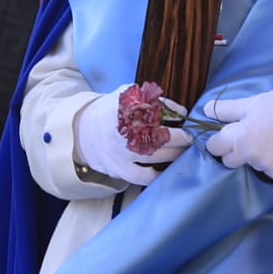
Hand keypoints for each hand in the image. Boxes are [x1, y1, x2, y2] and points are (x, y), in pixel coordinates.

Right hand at [74, 84, 190, 185]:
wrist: (82, 132)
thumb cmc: (110, 113)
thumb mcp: (127, 96)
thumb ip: (151, 99)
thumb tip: (180, 111)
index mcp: (128, 108)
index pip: (160, 108)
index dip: (177, 113)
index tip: (186, 116)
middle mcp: (126, 130)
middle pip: (162, 135)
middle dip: (182, 137)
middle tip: (190, 138)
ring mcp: (122, 152)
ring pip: (157, 155)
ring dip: (175, 154)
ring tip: (182, 151)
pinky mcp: (119, 169)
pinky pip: (143, 176)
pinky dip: (157, 175)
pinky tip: (164, 170)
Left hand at [205, 83, 272, 181]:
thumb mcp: (252, 103)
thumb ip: (226, 110)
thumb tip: (205, 110)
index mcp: (240, 137)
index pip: (215, 147)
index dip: (218, 141)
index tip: (224, 137)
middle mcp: (251, 156)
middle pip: (230, 161)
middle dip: (234, 151)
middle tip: (249, 137)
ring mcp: (267, 167)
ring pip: (253, 165)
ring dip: (257, 156)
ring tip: (272, 139)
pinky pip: (272, 171)